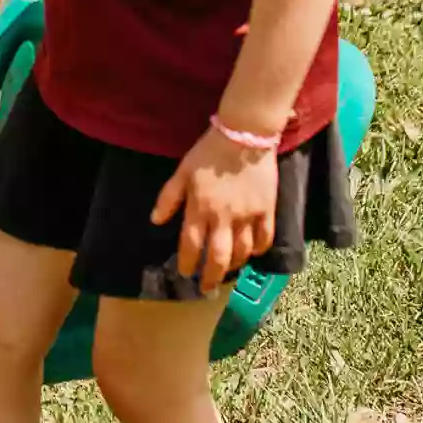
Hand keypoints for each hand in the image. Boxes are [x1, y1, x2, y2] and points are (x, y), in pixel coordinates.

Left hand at [151, 124, 278, 287]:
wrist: (245, 134)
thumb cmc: (209, 152)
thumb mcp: (182, 171)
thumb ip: (169, 197)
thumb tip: (155, 221)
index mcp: (200, 208)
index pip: (190, 245)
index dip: (187, 263)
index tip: (184, 273)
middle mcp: (224, 217)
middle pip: (218, 257)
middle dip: (211, 277)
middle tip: (206, 287)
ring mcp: (248, 216)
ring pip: (242, 252)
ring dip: (233, 264)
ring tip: (226, 269)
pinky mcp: (267, 210)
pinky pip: (265, 238)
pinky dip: (258, 250)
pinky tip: (252, 253)